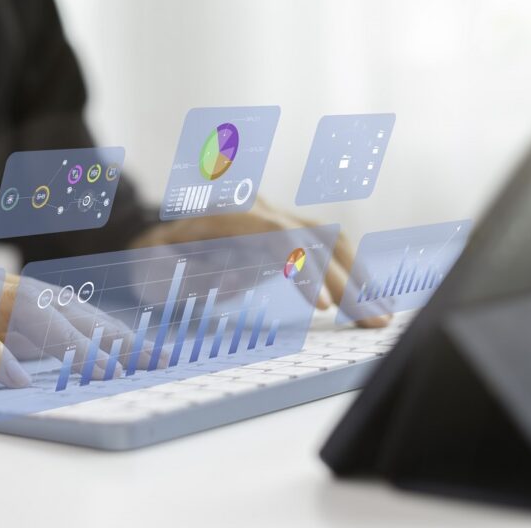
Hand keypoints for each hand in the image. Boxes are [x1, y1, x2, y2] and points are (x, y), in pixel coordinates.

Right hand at [0, 258, 166, 387]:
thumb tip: (26, 363)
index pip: (46, 299)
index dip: (92, 321)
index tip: (132, 345)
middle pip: (46, 302)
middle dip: (98, 330)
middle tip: (142, 357)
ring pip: (18, 313)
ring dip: (64, 344)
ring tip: (104, 370)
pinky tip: (23, 384)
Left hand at [130, 199, 389, 326]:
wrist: (155, 234)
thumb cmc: (151, 259)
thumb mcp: (152, 269)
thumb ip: (186, 275)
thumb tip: (235, 279)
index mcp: (226, 214)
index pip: (276, 235)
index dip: (304, 267)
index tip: (322, 307)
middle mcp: (258, 208)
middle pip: (313, 236)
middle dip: (346, 280)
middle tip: (371, 321)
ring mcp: (276, 217)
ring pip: (328, 238)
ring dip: (358, 276)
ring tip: (380, 314)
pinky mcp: (287, 232)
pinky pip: (326, 246)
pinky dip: (350, 272)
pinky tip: (367, 300)